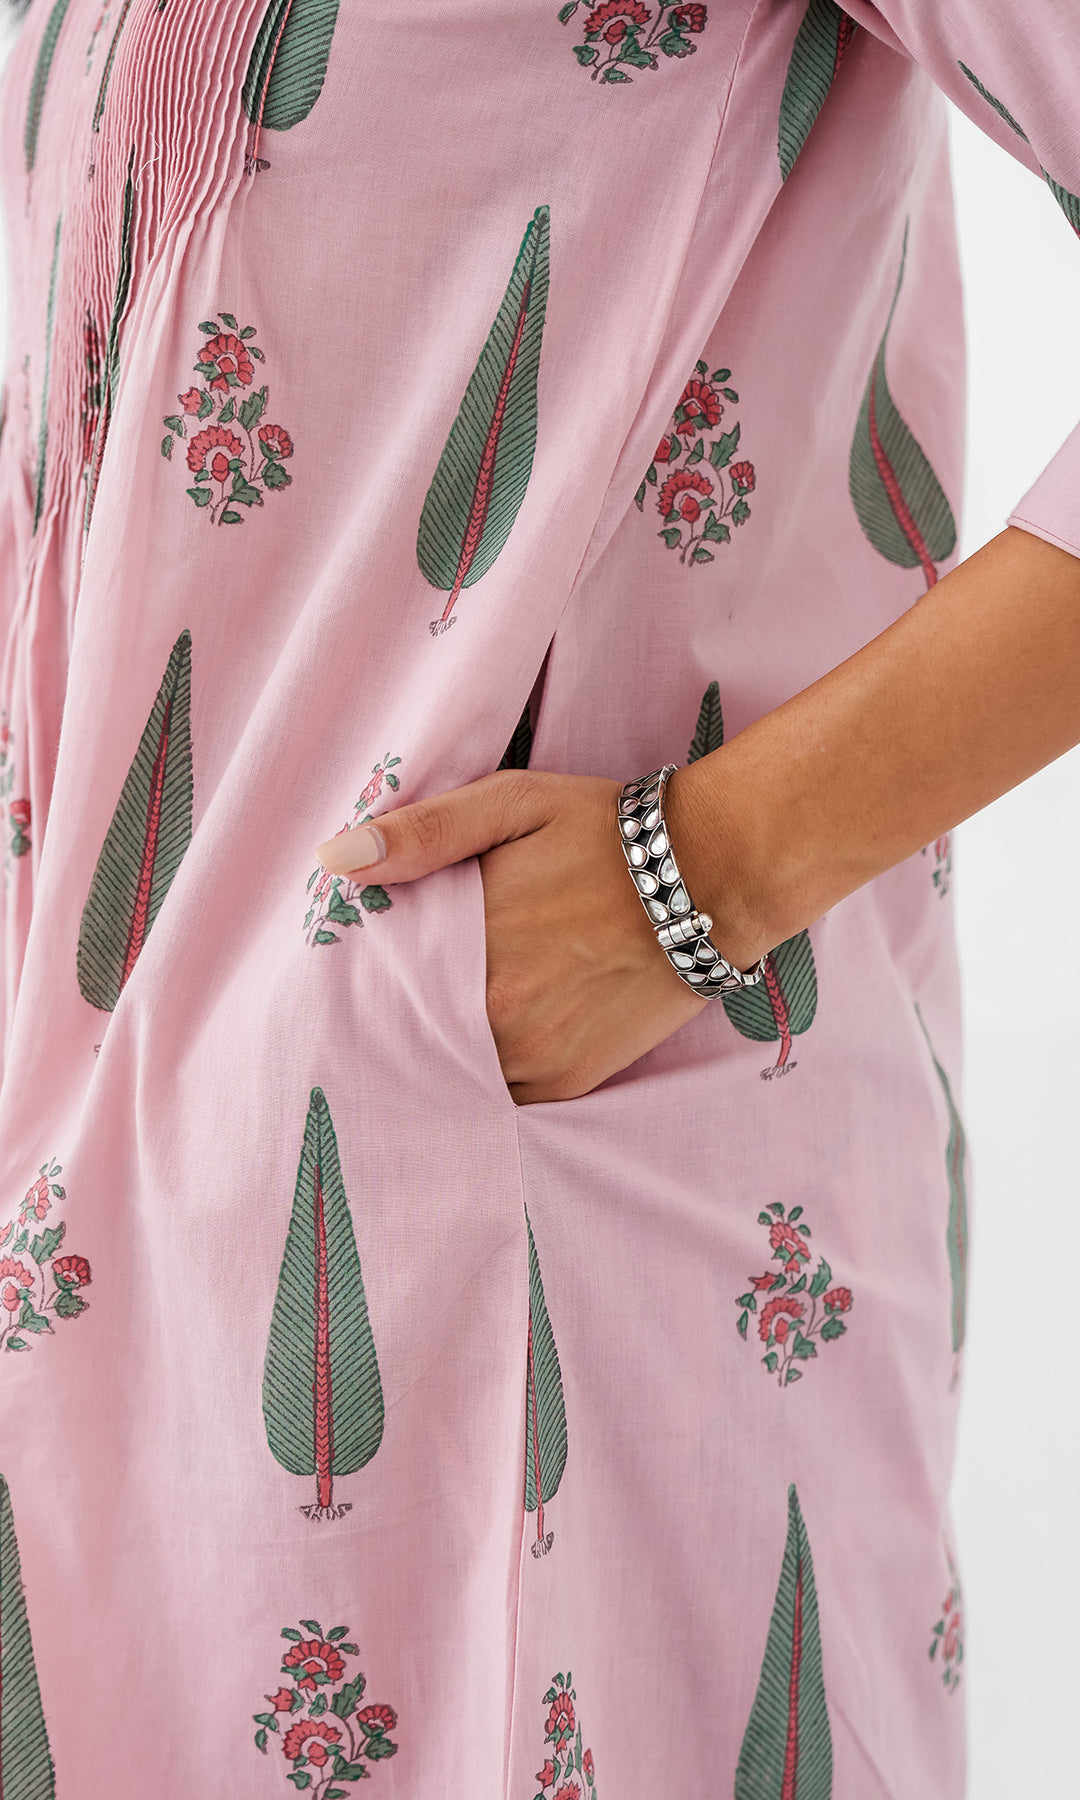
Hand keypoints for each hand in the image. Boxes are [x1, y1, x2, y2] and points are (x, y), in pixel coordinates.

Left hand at [315, 769, 707, 1103]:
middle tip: (372, 1006)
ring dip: (434, 1055)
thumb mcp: (511, 803)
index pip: (380, 983)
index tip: (345, 971)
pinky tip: (478, 1045)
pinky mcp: (569, 1081)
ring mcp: (535, 1058)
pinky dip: (481, 1077)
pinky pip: (500, 1097)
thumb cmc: (604, 832)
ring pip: (451, 1074)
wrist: (712, 877)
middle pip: (409, 1036)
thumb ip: (423, 833)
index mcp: (471, 948)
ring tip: (428, 1023)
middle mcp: (498, 1017)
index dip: (361, 979)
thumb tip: (332, 859)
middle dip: (390, 1022)